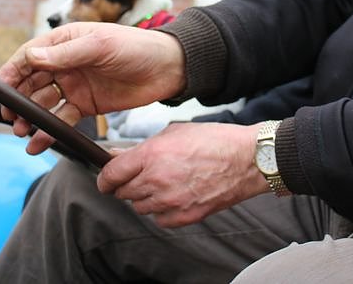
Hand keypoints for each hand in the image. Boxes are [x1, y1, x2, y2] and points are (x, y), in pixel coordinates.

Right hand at [0, 22, 185, 153]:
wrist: (168, 69)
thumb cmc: (136, 47)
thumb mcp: (101, 46)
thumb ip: (66, 54)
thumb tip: (31, 57)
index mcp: (65, 41)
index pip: (30, 56)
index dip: (13, 72)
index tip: (1, 90)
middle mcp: (65, 62)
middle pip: (32, 81)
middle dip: (18, 99)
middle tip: (11, 118)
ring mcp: (75, 84)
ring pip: (43, 102)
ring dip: (31, 117)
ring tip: (23, 133)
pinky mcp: (86, 104)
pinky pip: (62, 118)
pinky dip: (49, 131)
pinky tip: (39, 143)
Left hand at [97, 122, 270, 226]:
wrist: (247, 159)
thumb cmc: (215, 140)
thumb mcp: (174, 131)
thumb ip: (144, 146)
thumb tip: (119, 155)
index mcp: (151, 155)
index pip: (111, 175)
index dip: (105, 178)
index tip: (106, 180)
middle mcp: (157, 180)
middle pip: (123, 193)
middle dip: (126, 185)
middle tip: (137, 177)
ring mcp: (171, 201)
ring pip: (140, 207)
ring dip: (144, 198)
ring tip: (161, 184)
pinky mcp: (185, 215)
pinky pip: (160, 220)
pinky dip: (161, 211)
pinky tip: (173, 197)